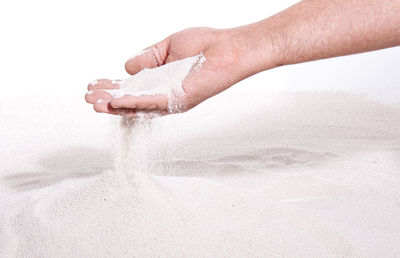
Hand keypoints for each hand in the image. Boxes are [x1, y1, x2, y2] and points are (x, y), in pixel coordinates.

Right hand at [85, 27, 257, 116]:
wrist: (228, 48)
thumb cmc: (204, 45)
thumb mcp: (167, 47)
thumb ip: (146, 58)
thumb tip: (126, 68)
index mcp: (160, 81)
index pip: (130, 87)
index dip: (111, 87)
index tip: (93, 84)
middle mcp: (164, 94)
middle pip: (131, 101)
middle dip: (108, 100)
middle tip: (89, 98)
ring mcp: (171, 100)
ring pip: (138, 107)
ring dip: (116, 106)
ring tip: (95, 103)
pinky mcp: (180, 100)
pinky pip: (153, 103)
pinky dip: (134, 103)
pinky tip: (116, 102)